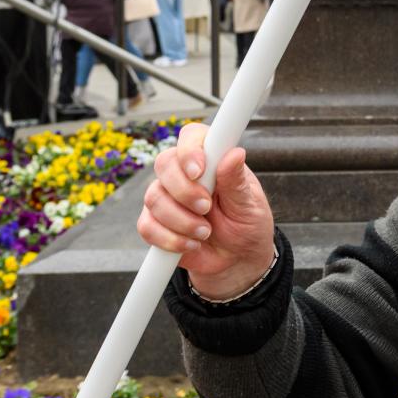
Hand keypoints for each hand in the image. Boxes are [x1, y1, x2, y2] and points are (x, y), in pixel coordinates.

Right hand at [137, 121, 275, 299]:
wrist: (237, 260)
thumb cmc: (247, 225)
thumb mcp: (250, 204)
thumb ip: (236, 181)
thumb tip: (235, 152)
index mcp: (212, 159)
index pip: (192, 137)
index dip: (190, 150)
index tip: (199, 171)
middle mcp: (185, 173)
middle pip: (165, 163)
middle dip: (184, 191)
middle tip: (207, 208)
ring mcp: (167, 197)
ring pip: (154, 197)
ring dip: (181, 220)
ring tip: (205, 232)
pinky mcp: (155, 222)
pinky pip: (147, 226)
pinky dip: (170, 239)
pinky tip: (191, 244)